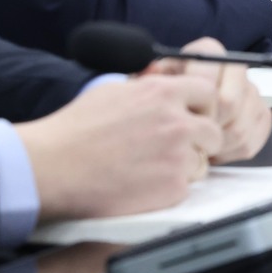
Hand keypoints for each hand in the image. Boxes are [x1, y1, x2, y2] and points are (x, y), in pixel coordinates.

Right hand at [16, 72, 224, 221]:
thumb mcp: (116, 90)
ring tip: (153, 168)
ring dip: (186, 165)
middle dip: (201, 140)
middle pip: (214, 130)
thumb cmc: (77, 128)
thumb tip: (165, 85)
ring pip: (203, 160)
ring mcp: (177, 155)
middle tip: (177, 149)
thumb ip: (149, 88)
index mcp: (162, 92)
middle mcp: (176, 121)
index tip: (192, 117)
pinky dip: (171, 187)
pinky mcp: (173, 186)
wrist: (57, 166)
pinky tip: (145, 183)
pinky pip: (187, 186)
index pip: (208, 93)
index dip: (202, 107)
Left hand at [146, 37, 271, 163]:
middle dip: (207, 127)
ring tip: (198, 146)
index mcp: (208, 52)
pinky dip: (229, 153)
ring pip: (241, 129)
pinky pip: (251, 142)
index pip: (209, 81)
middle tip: (189, 138)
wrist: (180, 108)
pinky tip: (214, 149)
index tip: (181, 118)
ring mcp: (252, 92)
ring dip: (216, 145)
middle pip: (230, 104)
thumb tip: (151, 72)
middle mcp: (235, 67)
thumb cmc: (163, 96)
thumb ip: (148, 76)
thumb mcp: (150, 81)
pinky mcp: (262, 115)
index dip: (193, 106)